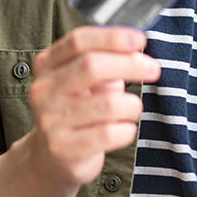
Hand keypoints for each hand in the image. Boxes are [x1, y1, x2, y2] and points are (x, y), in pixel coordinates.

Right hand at [26, 26, 160, 190]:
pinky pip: (110, 133)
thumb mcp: (85, 81)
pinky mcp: (64, 148)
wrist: (52, 158)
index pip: (79, 41)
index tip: (140, 39)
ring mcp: (50, 121)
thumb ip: (106, 62)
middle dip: (130, 64)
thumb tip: (136, 53)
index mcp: (47, 66)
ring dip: (132, 104)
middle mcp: (43, 91)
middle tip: (153, 69)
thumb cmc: (77, 110)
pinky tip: (122, 129)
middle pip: (91, 66)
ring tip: (131, 109)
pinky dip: (127, 129)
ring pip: (108, 103)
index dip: (113, 37)